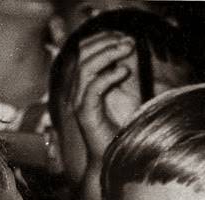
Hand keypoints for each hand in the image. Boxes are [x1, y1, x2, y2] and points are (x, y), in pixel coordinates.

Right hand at [67, 32, 136, 167]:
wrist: (113, 158)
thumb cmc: (120, 129)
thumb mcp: (124, 94)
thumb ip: (121, 74)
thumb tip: (127, 52)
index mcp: (83, 85)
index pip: (83, 53)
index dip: (100, 40)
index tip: (122, 36)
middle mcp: (76, 92)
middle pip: (82, 56)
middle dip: (106, 43)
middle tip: (128, 41)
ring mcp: (78, 103)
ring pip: (85, 69)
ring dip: (107, 55)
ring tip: (127, 49)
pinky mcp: (85, 114)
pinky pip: (92, 89)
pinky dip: (109, 77)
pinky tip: (124, 71)